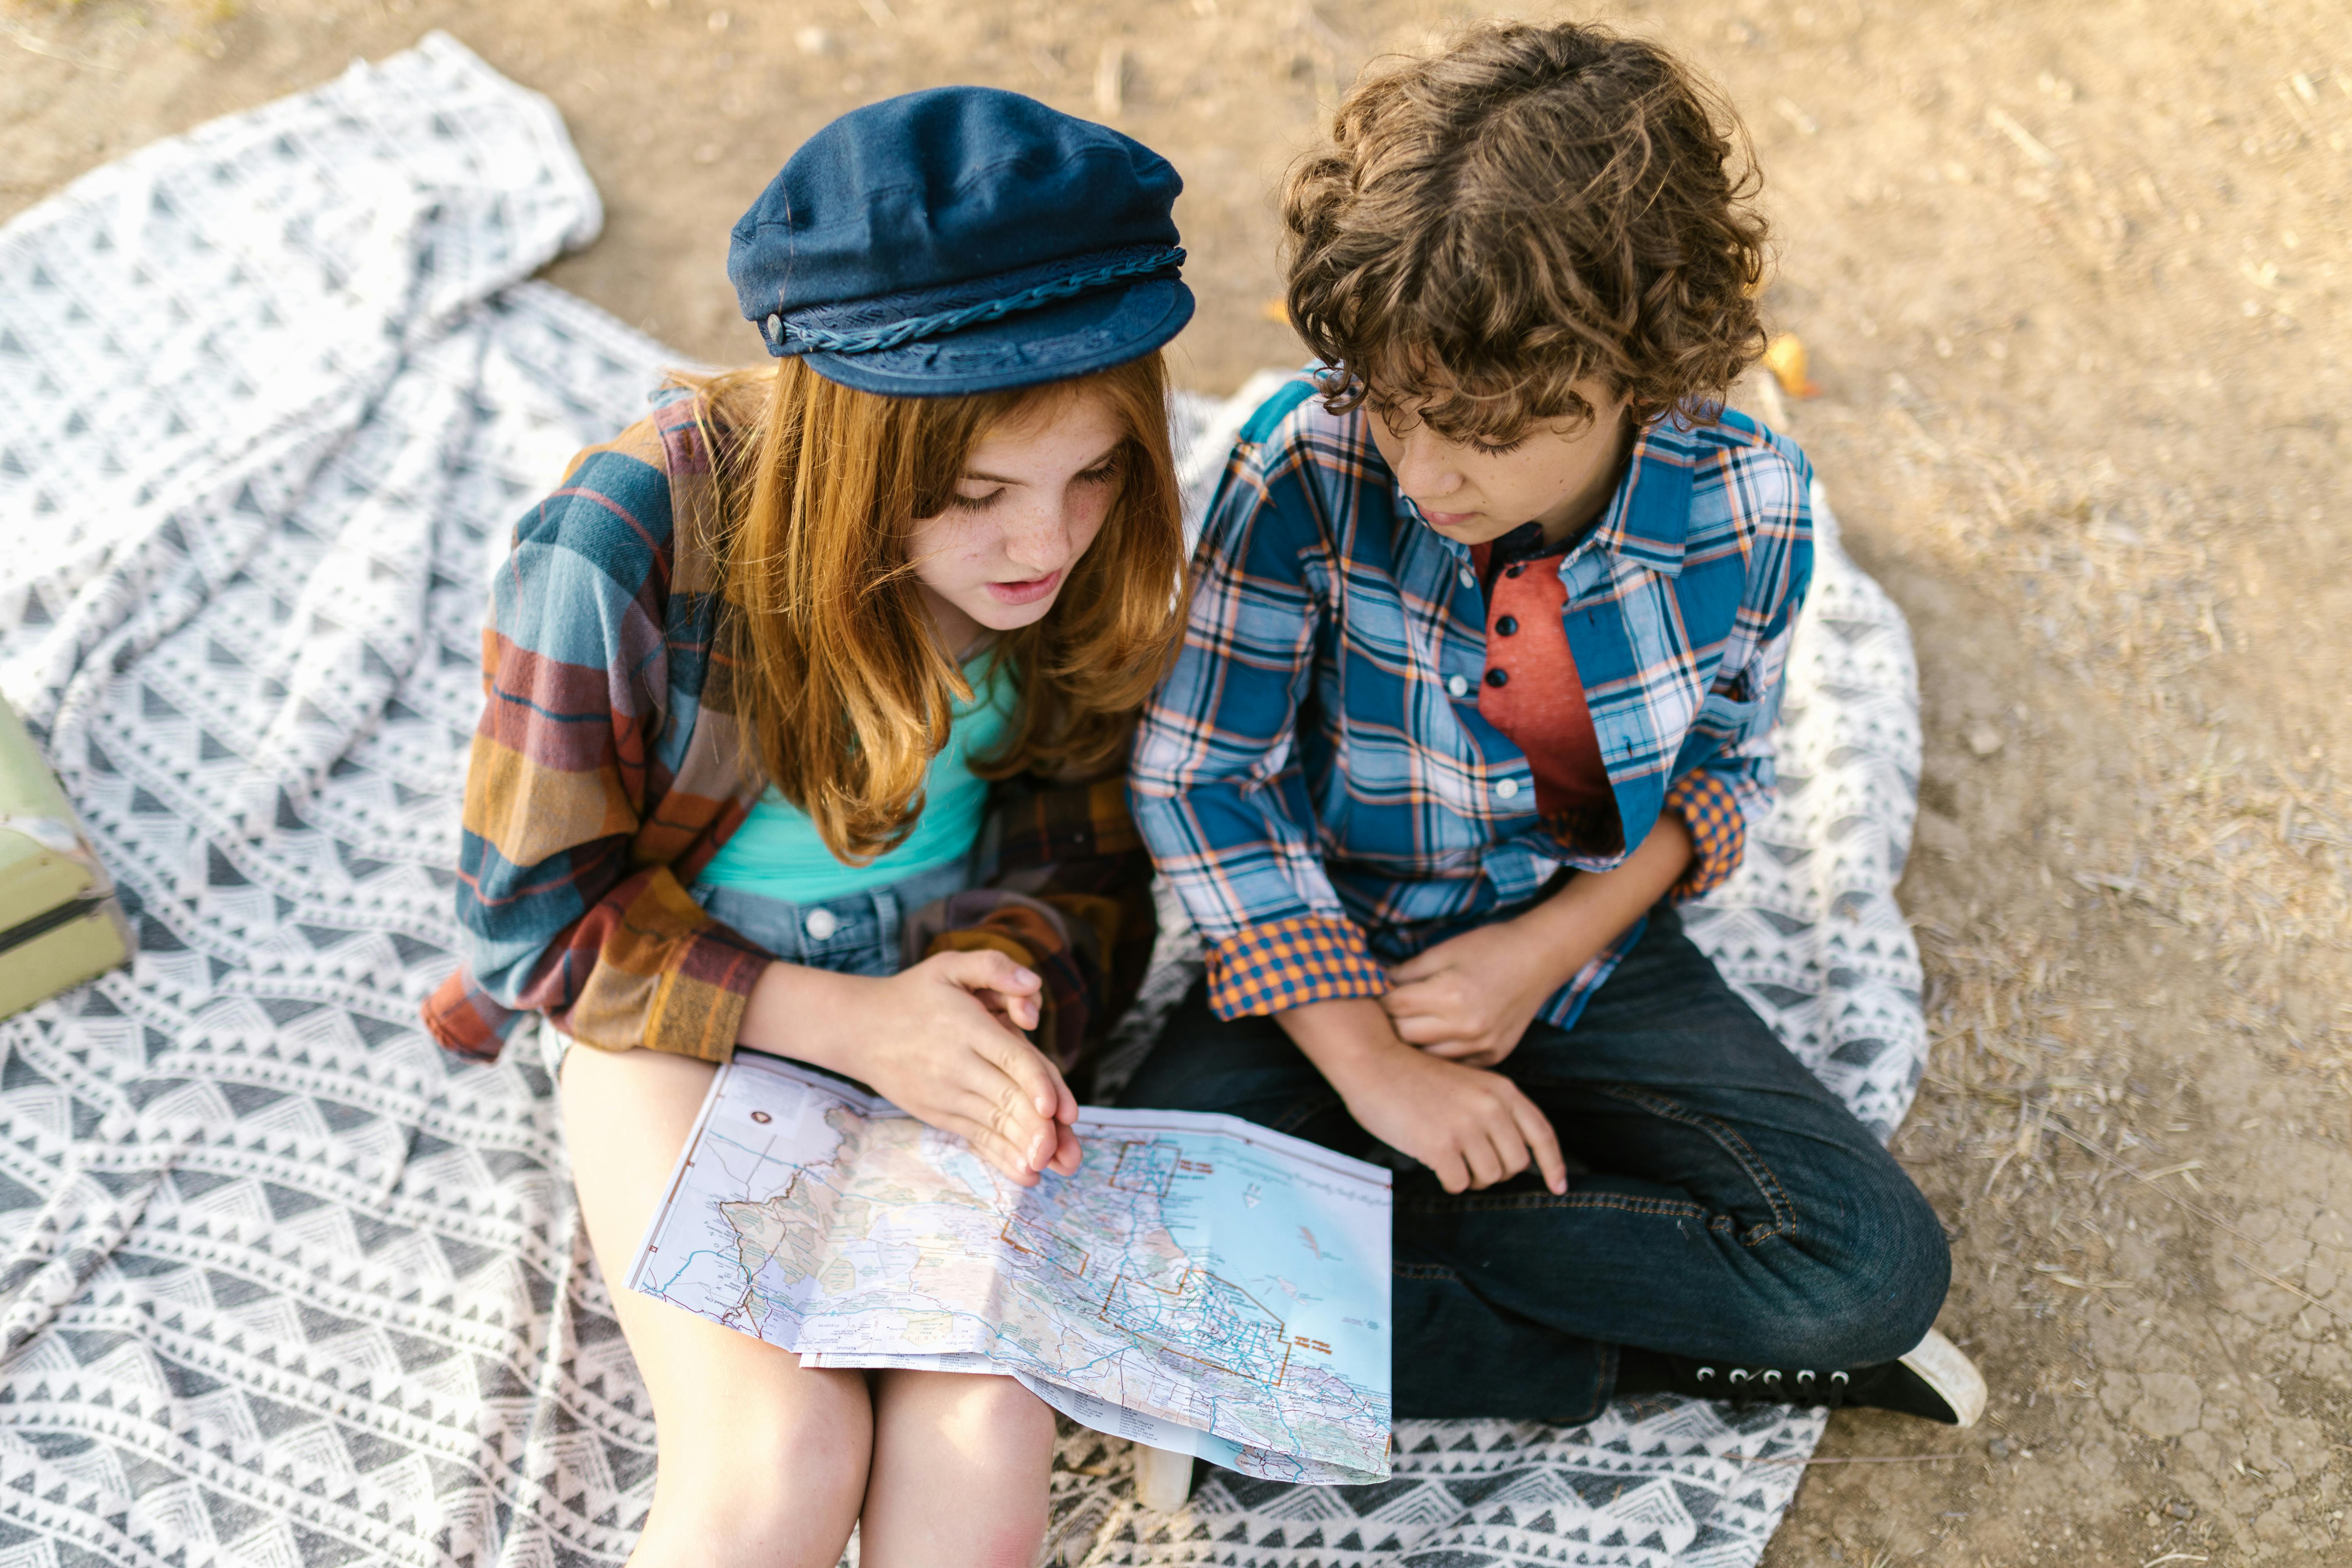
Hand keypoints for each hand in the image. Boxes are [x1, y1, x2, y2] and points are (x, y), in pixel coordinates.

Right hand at [743, 950, 1079, 1186]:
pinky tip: (1027, 1174)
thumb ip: (993, 966)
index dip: (1036, 1084)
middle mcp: (957, 1065)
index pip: (1011, 1057)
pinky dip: (1002, 1157)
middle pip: (1007, 1099)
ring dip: (1026, 1149)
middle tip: (1067, 1156)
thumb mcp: (950, 965)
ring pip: (994, 1124)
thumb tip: (1034, 984)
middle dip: (1038, 1130)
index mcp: (967, 1027)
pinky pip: (976, 1137)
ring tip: (1056, 1167)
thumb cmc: (915, 994)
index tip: (1056, 1110)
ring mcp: (946, 1094)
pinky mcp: (940, 1113)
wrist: (860, 1029)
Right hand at [1329, 1040, 1567, 1195]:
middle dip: (1496, 1171)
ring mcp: (1467, 1127)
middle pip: (1516, 1164)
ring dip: (1471, 1177)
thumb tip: (1508, 1153)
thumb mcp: (1468, 1083)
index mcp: (1501, 1091)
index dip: (1554, 1164)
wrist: (1374, 1061)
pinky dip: (1448, 1181)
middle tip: (1470, 1162)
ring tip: (1449, 1159)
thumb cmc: (1413, 1075)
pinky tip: (1433, 1161)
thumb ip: (1492, 1110)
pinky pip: (1459, 1184)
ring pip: (1490, 1177)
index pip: (1541, 1134)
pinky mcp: (1441, 1145)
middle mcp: (1491, 1108)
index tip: (1559, 1186)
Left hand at [1382, 916, 1597, 1068]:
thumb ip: (1406, 972)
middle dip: (1388, 1024)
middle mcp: (1466, 1026)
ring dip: (1411, 1043)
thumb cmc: (1490, 947)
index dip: (1376, 999)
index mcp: (1450, 994)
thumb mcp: (1443, 951)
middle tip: (1379, 1015)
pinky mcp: (1493, 1056)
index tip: (1367, 996)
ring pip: (1425, 1056)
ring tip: (1402, 1029)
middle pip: (1404, 1037)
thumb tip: (1374, 984)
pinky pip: (1453, 1064)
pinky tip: (1432, 1039)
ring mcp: (1482, 1045)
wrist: (1539, 958)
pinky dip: (1438, 1054)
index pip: (1394, 1006)